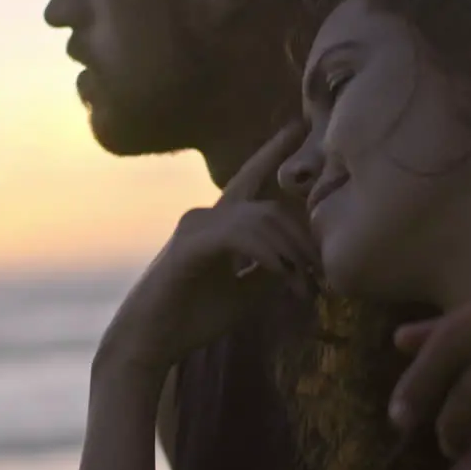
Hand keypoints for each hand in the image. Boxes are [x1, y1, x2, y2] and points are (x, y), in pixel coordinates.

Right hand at [99, 123, 317, 371]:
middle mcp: (205, 216)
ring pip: (260, 220)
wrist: (150, 344)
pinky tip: (283, 275)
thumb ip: (270, 269)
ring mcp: (195, 227)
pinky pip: (241, 236)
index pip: (250, 178)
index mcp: (218, 224)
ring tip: (304, 286)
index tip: (298, 125)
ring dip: (291, 254)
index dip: (272, 151)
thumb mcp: (245, 292)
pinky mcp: (189, 245)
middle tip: (320, 278)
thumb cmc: (193, 318)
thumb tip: (304, 259)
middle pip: (270, 210)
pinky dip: (269, 255)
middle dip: (303, 242)